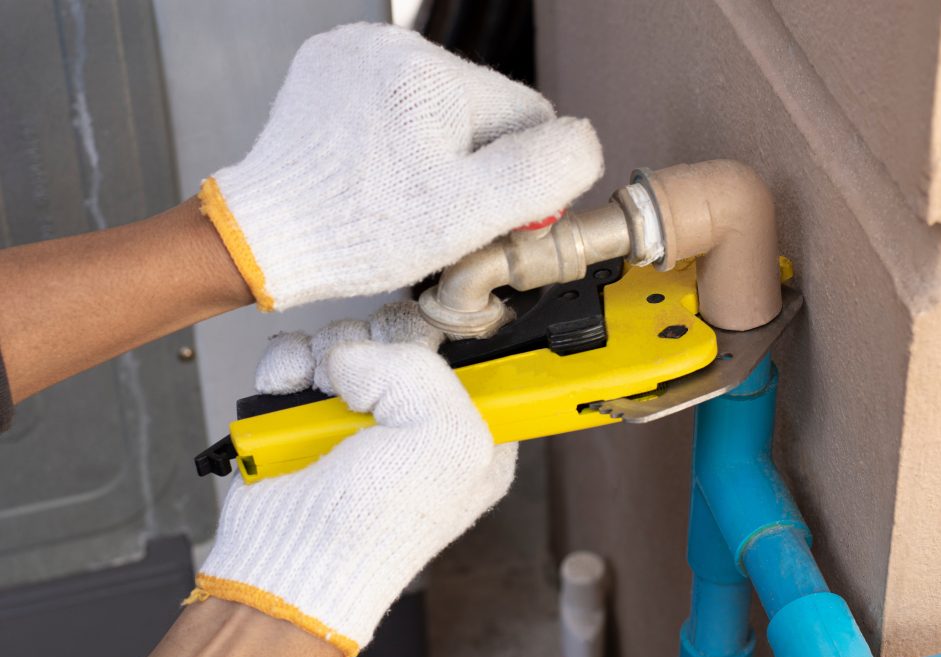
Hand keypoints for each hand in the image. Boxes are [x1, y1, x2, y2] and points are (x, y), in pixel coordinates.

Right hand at [191, 302, 517, 656]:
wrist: (289, 560)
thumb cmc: (377, 525)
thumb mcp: (446, 439)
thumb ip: (424, 370)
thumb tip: (360, 354)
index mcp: (472, 432)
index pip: (477, 353)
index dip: (451, 337)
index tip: (427, 341)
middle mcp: (419, 418)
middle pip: (405, 333)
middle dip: (380, 345)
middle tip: (367, 385)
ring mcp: (362, 412)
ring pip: (350, 338)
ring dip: (327, 357)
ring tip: (320, 396)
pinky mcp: (308, 411)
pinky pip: (299, 354)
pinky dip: (289, 367)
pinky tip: (289, 393)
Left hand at [200, 23, 603, 310]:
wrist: (268, 232)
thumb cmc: (359, 229)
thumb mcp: (469, 214)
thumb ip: (543, 173)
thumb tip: (580, 142)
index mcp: (435, 78)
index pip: (528, 116)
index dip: (517, 173)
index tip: (483, 209)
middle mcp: (395, 47)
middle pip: (483, 106)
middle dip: (473, 157)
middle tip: (435, 206)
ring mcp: (357, 51)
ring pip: (440, 101)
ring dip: (436, 143)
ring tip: (398, 187)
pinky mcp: (332, 64)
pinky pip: (396, 95)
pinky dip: (397, 129)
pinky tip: (376, 164)